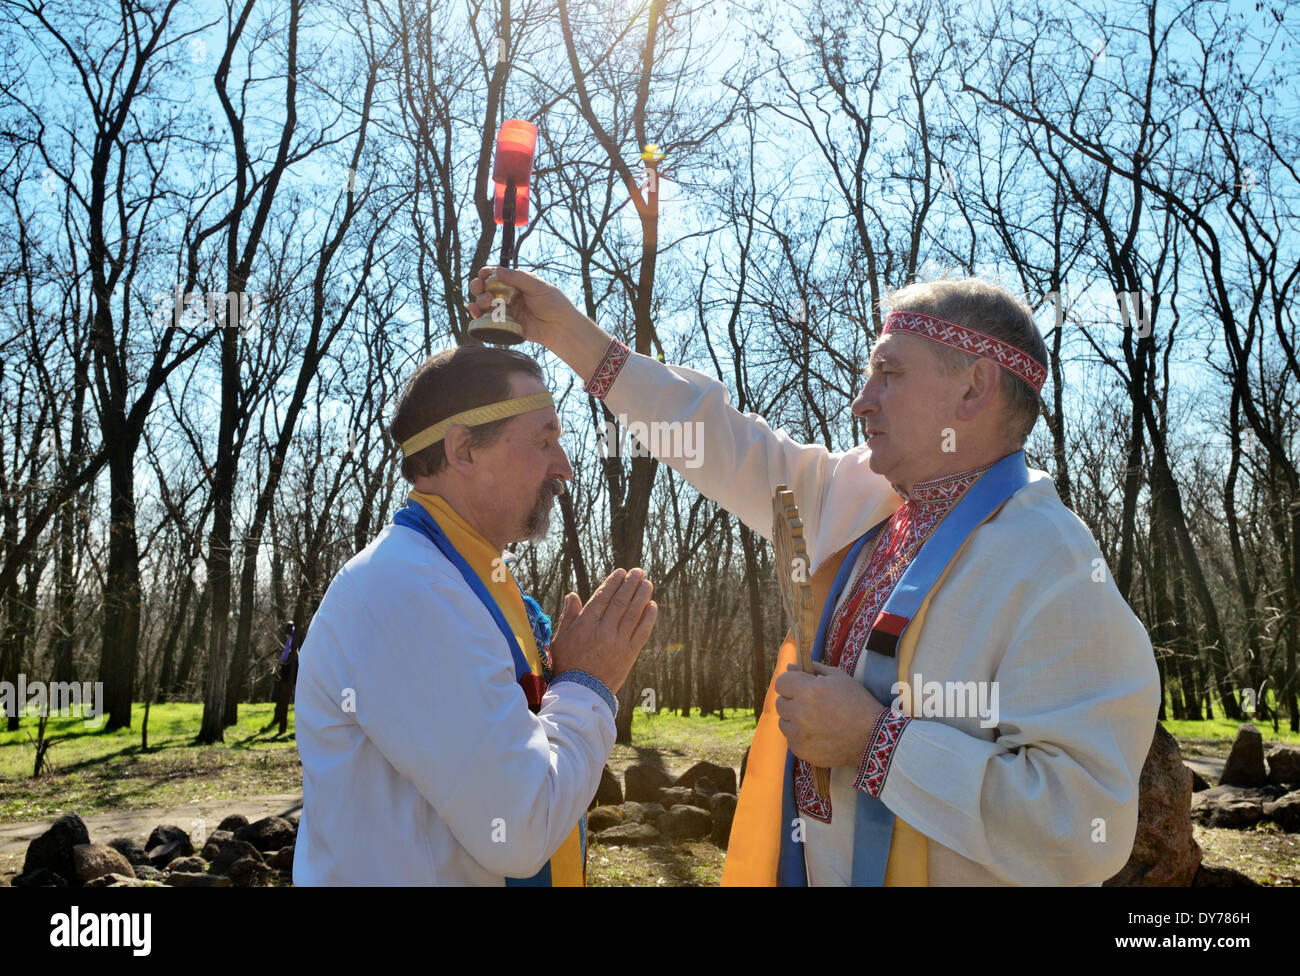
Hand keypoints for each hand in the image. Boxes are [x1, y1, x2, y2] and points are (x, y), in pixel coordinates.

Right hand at [466, 266, 584, 347]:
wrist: (561, 327)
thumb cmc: (553, 303)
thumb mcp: (537, 286)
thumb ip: (517, 278)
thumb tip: (497, 270)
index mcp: (515, 283)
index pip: (495, 275)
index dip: (486, 273)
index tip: (483, 274)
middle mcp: (508, 296)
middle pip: (485, 288)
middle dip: (478, 286)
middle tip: (479, 287)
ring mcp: (505, 310)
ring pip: (484, 303)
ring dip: (479, 300)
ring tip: (486, 301)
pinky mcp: (505, 325)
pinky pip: (487, 320)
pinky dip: (478, 315)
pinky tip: (475, 311)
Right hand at [547, 568, 657, 693]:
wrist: (581, 694)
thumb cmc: (567, 665)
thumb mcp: (561, 639)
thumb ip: (569, 616)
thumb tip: (573, 595)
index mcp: (586, 625)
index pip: (603, 597)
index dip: (614, 583)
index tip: (622, 572)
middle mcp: (604, 631)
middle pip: (621, 602)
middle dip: (631, 584)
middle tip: (639, 572)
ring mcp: (619, 642)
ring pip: (633, 613)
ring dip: (642, 596)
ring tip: (647, 583)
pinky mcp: (630, 654)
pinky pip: (642, 632)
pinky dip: (648, 618)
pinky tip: (652, 606)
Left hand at [773, 661, 885, 767]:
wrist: (872, 736)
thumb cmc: (857, 702)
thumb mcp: (839, 677)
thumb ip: (812, 669)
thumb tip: (790, 667)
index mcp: (807, 691)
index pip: (781, 683)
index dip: (791, 683)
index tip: (801, 687)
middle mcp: (799, 713)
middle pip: (780, 704)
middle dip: (792, 702)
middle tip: (811, 705)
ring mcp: (799, 734)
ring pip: (783, 723)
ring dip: (794, 720)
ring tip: (814, 721)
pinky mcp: (802, 751)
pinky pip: (791, 740)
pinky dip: (800, 737)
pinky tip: (818, 735)